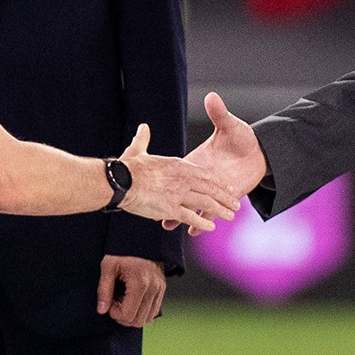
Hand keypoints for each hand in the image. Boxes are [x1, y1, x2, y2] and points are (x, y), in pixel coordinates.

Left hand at [97, 255, 165, 326]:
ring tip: (124, 300)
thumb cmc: (122, 250)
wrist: (141, 237)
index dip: (115, 313)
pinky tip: (132, 299)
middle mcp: (154, 288)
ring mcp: (160, 289)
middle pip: (139, 320)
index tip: (109, 301)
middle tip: (115, 302)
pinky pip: (154, 310)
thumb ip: (104, 289)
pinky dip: (142, 310)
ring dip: (133, 315)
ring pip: (148, 318)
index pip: (128, 315)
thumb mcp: (108, 266)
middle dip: (123, 316)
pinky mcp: (162, 289)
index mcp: (140, 283)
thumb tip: (102, 310)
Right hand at [119, 123, 239, 230]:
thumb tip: (143, 128)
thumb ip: (144, 139)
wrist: (119, 180)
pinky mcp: (171, 209)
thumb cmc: (127, 167)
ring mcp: (178, 194)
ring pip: (205, 203)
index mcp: (177, 165)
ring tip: (230, 216)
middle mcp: (182, 179)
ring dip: (219, 210)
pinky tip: (210, 227)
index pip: (203, 173)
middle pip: (209, 188)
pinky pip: (191, 217)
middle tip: (235, 204)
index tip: (225, 186)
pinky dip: (201, 223)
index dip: (215, 181)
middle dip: (224, 197)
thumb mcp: (138, 150)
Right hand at [163, 92, 268, 235]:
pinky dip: (201, 224)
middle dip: (172, 200)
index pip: (183, 171)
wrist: (259, 152)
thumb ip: (218, 113)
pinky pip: (206, 214)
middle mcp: (200, 178)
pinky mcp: (219, 200)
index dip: (171, 178)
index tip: (158, 184)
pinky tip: (195, 232)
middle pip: (186, 191)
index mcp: (196, 161)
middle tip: (155, 203)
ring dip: (182, 215)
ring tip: (171, 226)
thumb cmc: (242, 137)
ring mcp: (208, 191)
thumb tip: (211, 96)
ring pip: (195, 206)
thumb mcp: (228, 125)